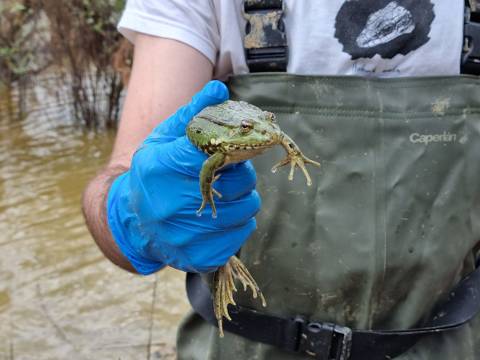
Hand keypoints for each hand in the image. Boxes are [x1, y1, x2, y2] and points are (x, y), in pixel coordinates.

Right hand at [106, 81, 260, 273]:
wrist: (135, 222)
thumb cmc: (153, 175)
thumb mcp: (162, 140)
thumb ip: (191, 115)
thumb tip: (218, 88)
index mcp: (160, 168)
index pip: (215, 148)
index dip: (232, 147)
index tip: (234, 147)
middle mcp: (171, 204)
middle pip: (239, 181)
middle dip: (242, 172)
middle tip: (230, 171)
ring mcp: (185, 235)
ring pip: (247, 208)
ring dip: (244, 197)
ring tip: (227, 193)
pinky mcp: (200, 256)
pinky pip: (242, 232)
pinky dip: (240, 221)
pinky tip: (223, 215)